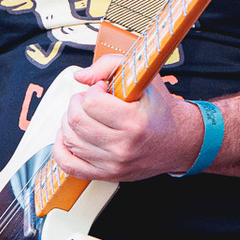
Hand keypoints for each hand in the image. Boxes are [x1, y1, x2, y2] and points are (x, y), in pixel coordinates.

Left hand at [55, 54, 206, 181]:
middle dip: (76, 103)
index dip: (93, 90)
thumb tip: (79, 76)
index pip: (90, 102)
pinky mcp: (106, 175)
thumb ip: (109, 65)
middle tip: (90, 100)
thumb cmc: (159, 108)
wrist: (178, 141)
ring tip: (85, 115)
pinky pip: (68, 164)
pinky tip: (70, 135)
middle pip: (75, 121)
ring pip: (69, 139)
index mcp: (134, 121)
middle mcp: (123, 146)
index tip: (103, 89)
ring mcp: (113, 164)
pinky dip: (61, 147)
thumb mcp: (143, 76)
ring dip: (70, 121)